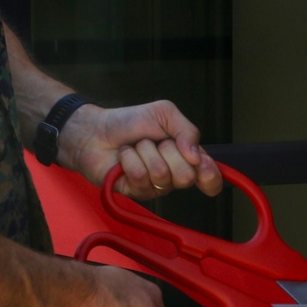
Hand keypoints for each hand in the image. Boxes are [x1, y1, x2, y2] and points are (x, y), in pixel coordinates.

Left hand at [60, 99, 222, 201]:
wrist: (97, 129)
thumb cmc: (130, 122)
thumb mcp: (165, 114)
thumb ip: (187, 130)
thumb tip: (197, 156)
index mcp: (186, 158)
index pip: (209, 178)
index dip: (209, 174)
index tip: (199, 162)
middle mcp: (173, 175)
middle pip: (187, 177)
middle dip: (169, 151)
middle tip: (155, 142)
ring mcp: (154, 186)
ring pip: (162, 175)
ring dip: (146, 152)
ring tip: (136, 146)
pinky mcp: (134, 192)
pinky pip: (140, 178)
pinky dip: (130, 159)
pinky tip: (124, 156)